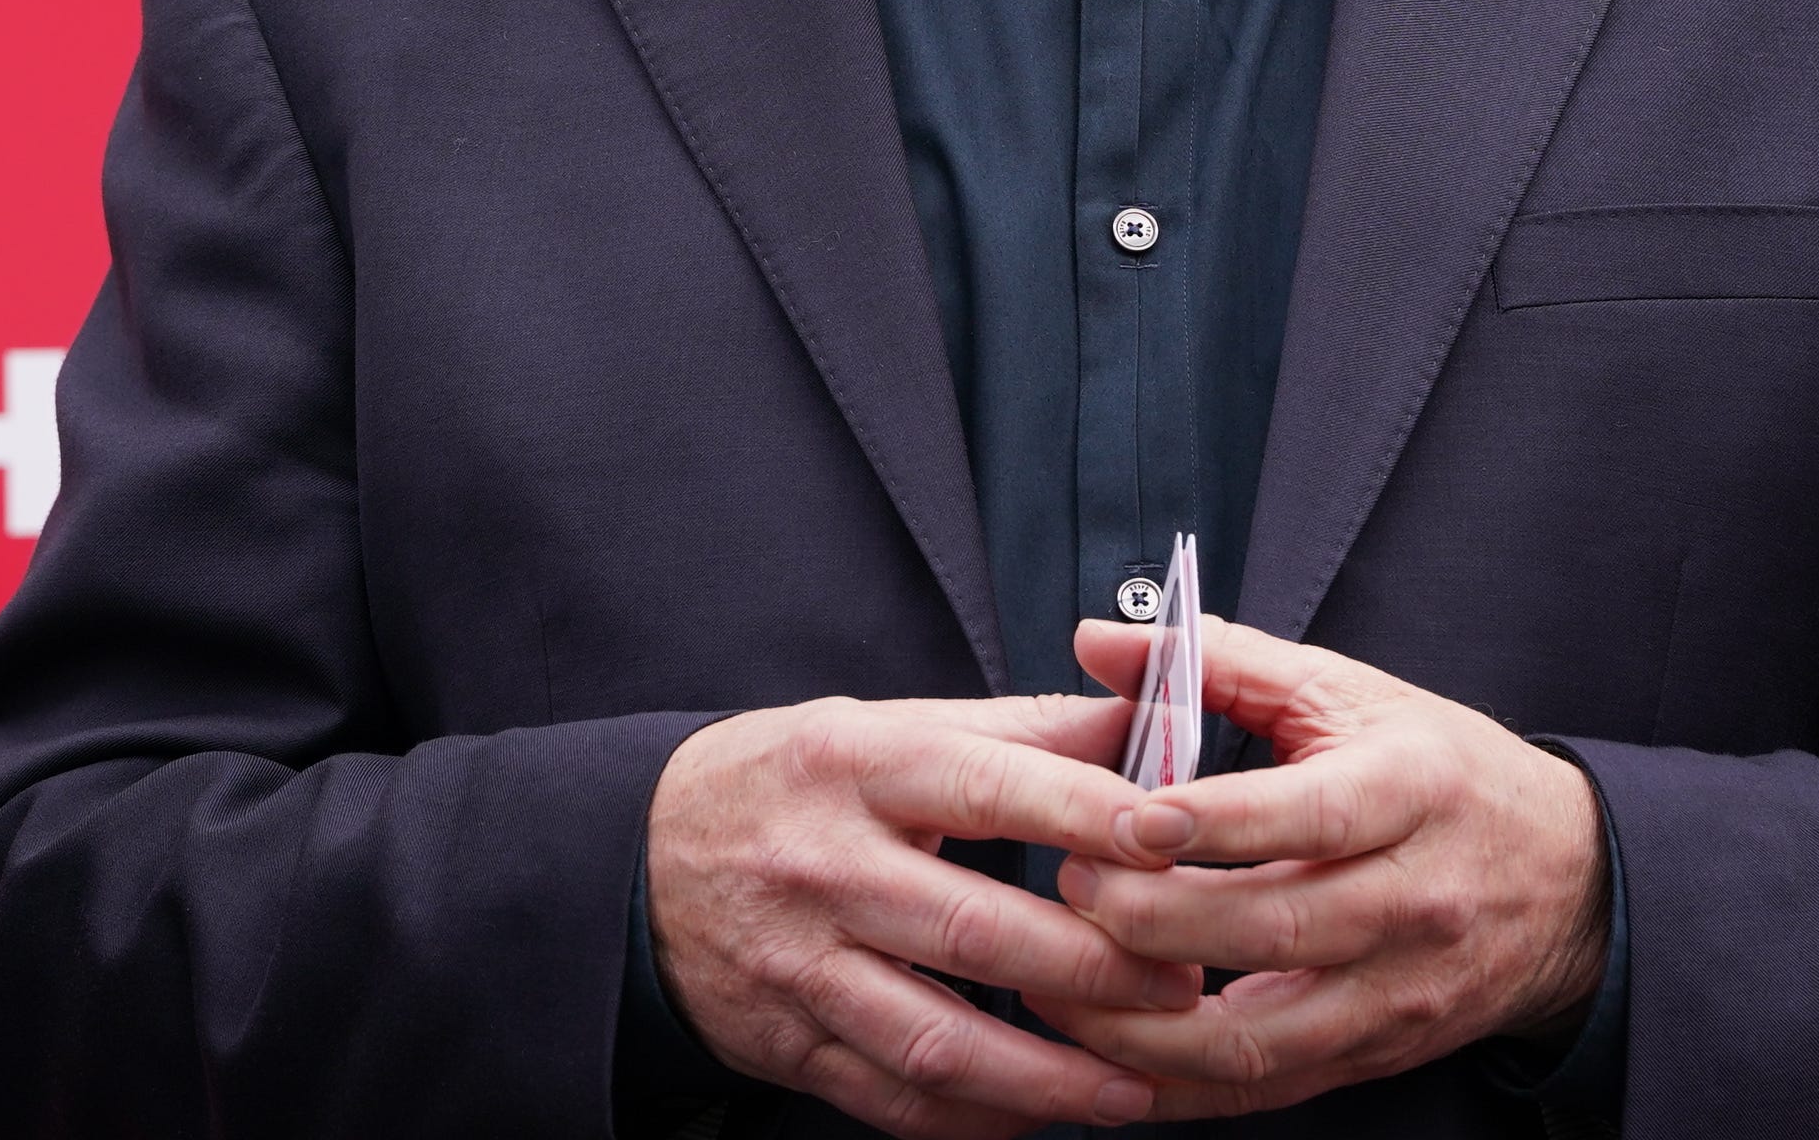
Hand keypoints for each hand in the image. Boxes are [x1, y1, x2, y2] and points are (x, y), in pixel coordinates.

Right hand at [647, 691, 1204, 1138]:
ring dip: (1046, 1075)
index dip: (1087, 811)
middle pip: (976, 928)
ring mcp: (800, 964)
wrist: (635, 861)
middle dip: (1095, 966)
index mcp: (856, 764)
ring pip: (937, 1037)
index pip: (987, 783)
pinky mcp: (786, 1041)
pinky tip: (1039, 1115)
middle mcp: (824, 865)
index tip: (1174, 836)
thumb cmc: (786, 783)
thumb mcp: (881, 724)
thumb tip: (1140, 719)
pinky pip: (891, 1098)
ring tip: (1132, 1086)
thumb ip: (1012, 729)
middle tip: (1183, 980)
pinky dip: (975, 1119)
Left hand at [1034, 617, 1612, 1117]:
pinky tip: (1108, 1055)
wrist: (1570, 884)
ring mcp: (1399, 992)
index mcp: (1413, 791)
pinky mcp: (1378, 1054)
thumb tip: (1098, 638)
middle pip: (1276, 927)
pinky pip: (1265, 1091)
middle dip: (1154, 918)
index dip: (1215, 823)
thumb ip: (1223, 664)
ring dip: (1147, 1022)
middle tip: (1073, 883)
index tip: (1128, 820)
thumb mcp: (1350, 694)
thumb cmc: (1443, 774)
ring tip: (1065, 975)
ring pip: (1263, 1037)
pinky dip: (1179, 1087)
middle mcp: (1416, 900)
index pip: (1309, 816)